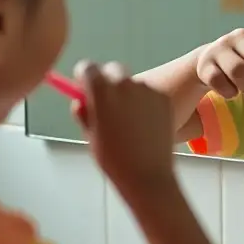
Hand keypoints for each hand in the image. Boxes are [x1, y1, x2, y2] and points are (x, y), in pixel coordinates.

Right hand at [73, 60, 176, 195]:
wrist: (148, 176)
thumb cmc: (114, 160)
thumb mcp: (90, 135)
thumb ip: (84, 113)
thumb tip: (81, 101)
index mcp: (101, 91)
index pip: (87, 67)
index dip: (84, 77)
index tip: (84, 87)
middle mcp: (124, 84)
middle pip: (111, 70)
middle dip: (107, 81)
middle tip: (107, 103)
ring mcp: (146, 89)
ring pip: (132, 83)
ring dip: (128, 93)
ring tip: (129, 122)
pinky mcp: (163, 98)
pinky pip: (150, 94)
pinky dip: (146, 102)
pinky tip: (146, 125)